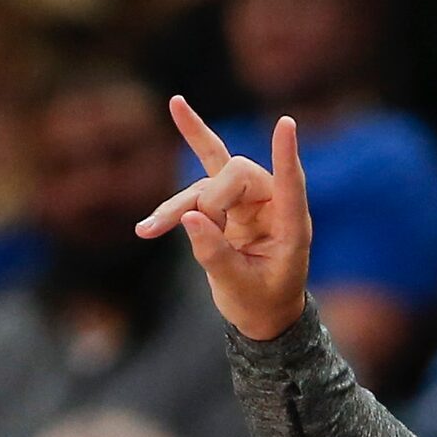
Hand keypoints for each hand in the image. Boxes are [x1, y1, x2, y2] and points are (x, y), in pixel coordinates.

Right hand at [137, 98, 309, 342]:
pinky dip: (170, 205)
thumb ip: (216, 255)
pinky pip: (197, 186)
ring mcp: (246, 200)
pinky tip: (145, 222)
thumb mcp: (239, 287)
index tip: (286, 123)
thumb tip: (188, 217)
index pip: (291, 185)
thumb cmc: (261, 302)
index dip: (285, 155)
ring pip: (208, 183)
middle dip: (210, 199)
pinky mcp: (224, 202)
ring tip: (148, 230)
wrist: (260, 313)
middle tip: (195, 230)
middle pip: (238, 172)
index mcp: (291, 226)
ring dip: (178, 206)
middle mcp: (271, 204)